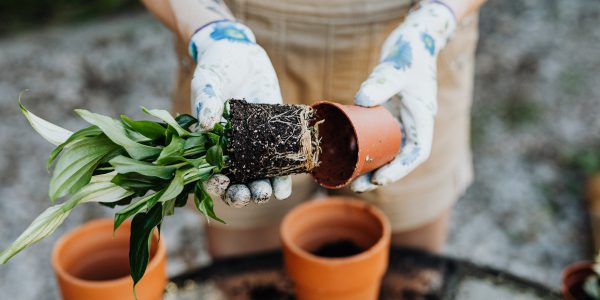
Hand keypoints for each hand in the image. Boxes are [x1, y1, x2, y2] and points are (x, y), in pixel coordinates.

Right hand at [189, 20, 291, 205]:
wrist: (241, 55)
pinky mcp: (274, 137)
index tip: (222, 182)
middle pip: (235, 183)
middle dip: (242, 194)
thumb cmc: (216, 69)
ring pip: (257, 179)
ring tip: (269, 193)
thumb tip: (206, 124)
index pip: (208, 173)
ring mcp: (253, 147)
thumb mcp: (207, 82)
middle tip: (251, 194)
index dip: (213, 184)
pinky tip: (284, 187)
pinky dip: (282, 178)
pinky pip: (278, 163)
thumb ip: (206, 100)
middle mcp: (231, 151)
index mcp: (208, 144)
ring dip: (262, 191)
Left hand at [351, 1, 456, 192]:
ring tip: (348, 176)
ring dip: (370, 165)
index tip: (379, 179)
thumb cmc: (411, 52)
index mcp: (422, 118)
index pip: (416, 153)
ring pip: (386, 150)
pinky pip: (375, 135)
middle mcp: (412, 123)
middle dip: (380, 174)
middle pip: (399, 158)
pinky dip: (363, 146)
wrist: (412, 37)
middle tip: (356, 185)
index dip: (399, 170)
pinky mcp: (386, 112)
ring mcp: (399, 119)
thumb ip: (382, 82)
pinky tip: (345, 153)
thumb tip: (360, 100)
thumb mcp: (397, 67)